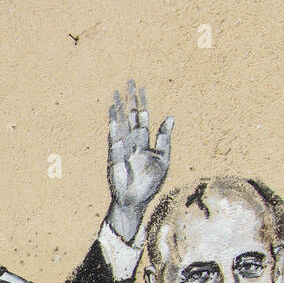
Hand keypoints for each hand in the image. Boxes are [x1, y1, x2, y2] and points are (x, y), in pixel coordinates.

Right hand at [106, 79, 172, 239]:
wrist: (136, 200)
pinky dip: (114, 128)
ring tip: (116, 94)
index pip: (144, 118)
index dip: (143, 103)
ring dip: (119, 109)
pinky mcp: (115, 157)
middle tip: (129, 82)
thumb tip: (171, 117)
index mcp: (144, 142)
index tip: (142, 87)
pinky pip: (115, 139)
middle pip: (131, 116)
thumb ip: (165, 138)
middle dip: (130, 100)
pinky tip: (113, 116)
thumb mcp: (163, 158)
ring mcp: (123, 148)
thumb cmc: (150, 182)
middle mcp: (132, 142)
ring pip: (121, 124)